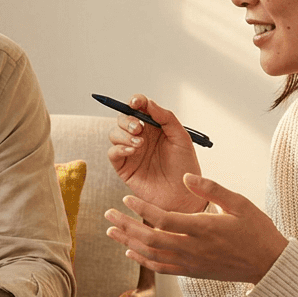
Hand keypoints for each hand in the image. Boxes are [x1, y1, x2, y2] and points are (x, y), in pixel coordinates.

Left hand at [105, 173, 287, 282]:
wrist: (268, 265)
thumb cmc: (256, 230)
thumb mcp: (239, 203)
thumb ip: (210, 188)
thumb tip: (185, 175)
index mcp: (204, 228)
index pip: (163, 219)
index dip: (141, 208)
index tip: (125, 197)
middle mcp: (193, 249)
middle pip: (150, 239)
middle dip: (125, 226)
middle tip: (108, 214)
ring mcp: (191, 263)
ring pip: (151, 255)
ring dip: (128, 242)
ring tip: (111, 230)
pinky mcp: (191, 272)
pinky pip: (161, 268)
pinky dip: (142, 260)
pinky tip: (129, 251)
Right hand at [106, 94, 204, 213]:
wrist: (183, 194)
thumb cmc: (185, 167)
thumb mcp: (181, 137)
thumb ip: (166, 117)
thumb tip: (148, 103)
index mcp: (154, 127)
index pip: (139, 108)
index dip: (135, 101)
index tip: (136, 102)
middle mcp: (140, 137)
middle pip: (122, 119)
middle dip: (127, 120)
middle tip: (139, 129)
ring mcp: (130, 152)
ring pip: (114, 134)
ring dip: (124, 135)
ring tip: (140, 145)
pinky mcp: (124, 167)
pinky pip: (113, 153)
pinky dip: (119, 148)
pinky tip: (132, 151)